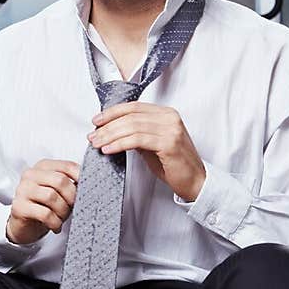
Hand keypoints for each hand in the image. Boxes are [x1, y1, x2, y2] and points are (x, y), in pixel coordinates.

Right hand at [6, 158, 80, 244]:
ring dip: (62, 211)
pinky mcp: (19, 207)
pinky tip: (55, 226)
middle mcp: (31, 175)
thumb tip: (91, 185)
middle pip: (60, 181)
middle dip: (71, 198)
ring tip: (61, 218)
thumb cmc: (45, 207)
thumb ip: (71, 184)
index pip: (67, 166)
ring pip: (52, 197)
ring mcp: (23, 190)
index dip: (81, 178)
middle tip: (72, 208)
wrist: (24, 226)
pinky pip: (44, 214)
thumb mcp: (59, 192)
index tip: (87, 190)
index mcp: (43, 167)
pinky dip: (55, 222)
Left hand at [88, 102, 205, 201]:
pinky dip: (120, 144)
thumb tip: (110, 130)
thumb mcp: (151, 144)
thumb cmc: (173, 164)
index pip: (133, 107)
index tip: (96, 121)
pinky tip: (109, 150)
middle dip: (107, 126)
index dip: (112, 112)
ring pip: (132, 127)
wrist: (196, 181)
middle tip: (92, 136)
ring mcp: (171, 129)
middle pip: (130, 116)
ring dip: (110, 135)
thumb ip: (136, 133)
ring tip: (97, 144)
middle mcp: (170, 117)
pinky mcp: (169, 143)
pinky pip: (138, 140)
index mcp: (166, 113)